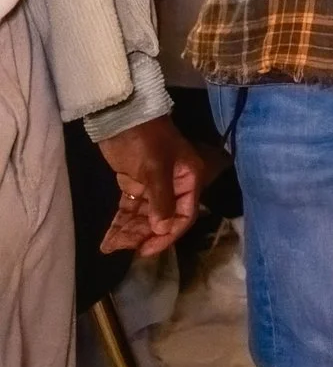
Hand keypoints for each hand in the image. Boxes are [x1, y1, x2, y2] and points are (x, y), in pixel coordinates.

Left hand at [95, 117, 205, 256]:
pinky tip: (108, 237)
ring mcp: (153, 186)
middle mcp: (175, 186)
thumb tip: (162, 229)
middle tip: (121, 248)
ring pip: (144, 216)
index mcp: (189, 180)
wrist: (121, 116)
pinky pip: (130, 209)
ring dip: (129, 231)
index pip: (183, 215)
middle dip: (142, 235)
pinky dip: (120, 222)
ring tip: (109, 245)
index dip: (167, 234)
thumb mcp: (156, 168)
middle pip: (162, 219)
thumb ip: (161, 200)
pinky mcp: (134, 185)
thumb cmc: (145, 139)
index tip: (146, 250)